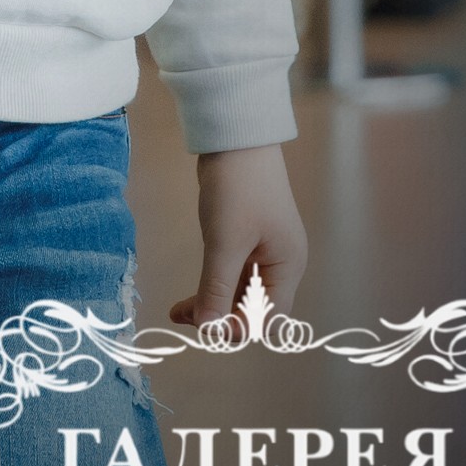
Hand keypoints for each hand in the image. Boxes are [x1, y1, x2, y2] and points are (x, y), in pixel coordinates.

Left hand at [170, 143, 307, 335]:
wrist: (236, 136)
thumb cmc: (237, 188)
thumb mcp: (225, 241)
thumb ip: (217, 287)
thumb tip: (208, 328)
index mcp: (287, 266)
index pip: (269, 319)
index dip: (238, 329)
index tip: (204, 326)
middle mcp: (280, 264)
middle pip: (254, 310)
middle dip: (222, 318)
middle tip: (186, 318)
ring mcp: (263, 251)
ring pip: (240, 294)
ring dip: (213, 304)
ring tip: (177, 312)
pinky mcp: (245, 239)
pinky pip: (232, 275)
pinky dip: (212, 287)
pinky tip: (188, 298)